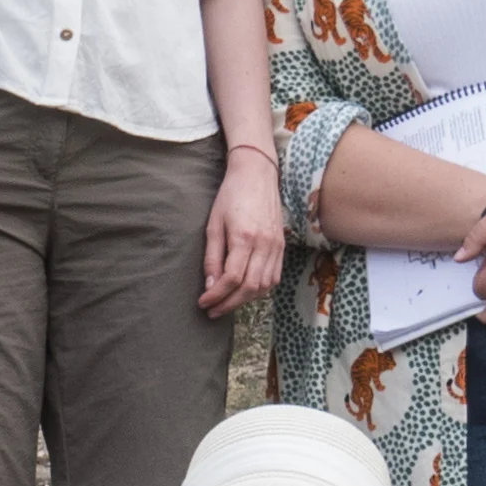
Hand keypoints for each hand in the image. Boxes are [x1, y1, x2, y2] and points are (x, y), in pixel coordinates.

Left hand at [199, 150, 284, 315]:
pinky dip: (260, 289)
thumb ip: (212, 257)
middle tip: (212, 310)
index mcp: (245, 237)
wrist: (257, 175)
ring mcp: (276, 246)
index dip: (217, 295)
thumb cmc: (230, 197)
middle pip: (250, 288)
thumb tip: (209, 285)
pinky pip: (274, 277)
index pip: (232, 278)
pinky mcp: (282, 246)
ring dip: (245, 300)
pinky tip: (245, 291)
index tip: (203, 302)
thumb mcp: (213, 224)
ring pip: (264, 286)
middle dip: (229, 304)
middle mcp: (265, 244)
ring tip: (226, 303)